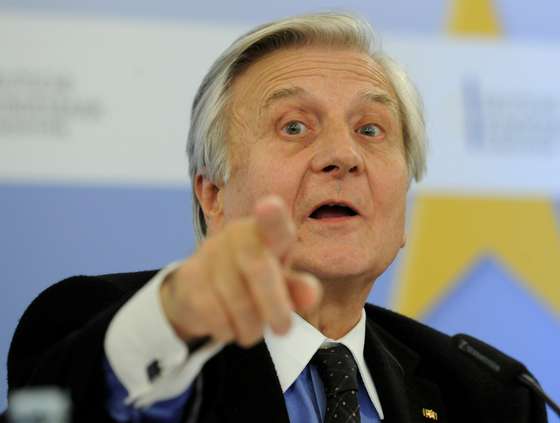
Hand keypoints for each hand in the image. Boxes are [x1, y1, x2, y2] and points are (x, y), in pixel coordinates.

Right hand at [160, 196, 321, 347]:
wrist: (198, 288)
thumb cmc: (251, 279)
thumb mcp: (280, 282)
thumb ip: (297, 288)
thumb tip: (311, 294)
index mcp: (264, 232)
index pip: (272, 221)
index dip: (271, 215)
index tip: (270, 206)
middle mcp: (236, 236)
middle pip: (257, 267)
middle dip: (274, 304)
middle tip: (284, 329)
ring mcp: (210, 254)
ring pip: (237, 300)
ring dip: (251, 326)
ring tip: (252, 329)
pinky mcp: (190, 279)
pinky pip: (215, 316)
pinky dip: (228, 331)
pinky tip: (228, 326)